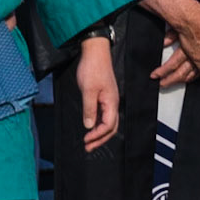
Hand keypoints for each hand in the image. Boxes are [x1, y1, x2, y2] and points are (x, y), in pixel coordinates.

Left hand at [77, 36, 119, 151]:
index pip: (108, 126)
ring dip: (98, 133)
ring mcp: (108, 99)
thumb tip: (89, 126)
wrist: (95, 51)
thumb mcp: (88, 90)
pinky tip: (89, 126)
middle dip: (100, 139)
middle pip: (110, 127)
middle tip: (88, 148)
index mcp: (111, 102)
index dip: (97, 135)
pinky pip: (103, 114)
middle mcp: (112, 102)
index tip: (86, 140)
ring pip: (107, 121)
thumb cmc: (92, 68)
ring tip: (88, 141)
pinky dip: (97, 123)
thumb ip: (89, 109)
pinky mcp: (103, 95)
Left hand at [152, 38, 199, 87]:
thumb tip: (164, 41)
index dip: (162, 71)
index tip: (154, 75)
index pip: (172, 64)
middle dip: (170, 81)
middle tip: (162, 84)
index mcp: (189, 48)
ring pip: (191, 75)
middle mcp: (196, 57)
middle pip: (181, 73)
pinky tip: (190, 77)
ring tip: (174, 82)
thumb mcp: (185, 22)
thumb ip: (173, 33)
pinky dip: (194, 76)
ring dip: (181, 80)